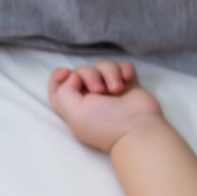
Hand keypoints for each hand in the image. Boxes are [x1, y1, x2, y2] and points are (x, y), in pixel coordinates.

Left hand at [47, 60, 163, 151]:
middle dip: (89, 74)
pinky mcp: (128, 86)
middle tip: (99, 90)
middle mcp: (91, 99)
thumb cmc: (105, 124)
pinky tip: (127, 79)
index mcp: (74, 108)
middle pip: (81, 72)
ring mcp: (110, 92)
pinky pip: (123, 66)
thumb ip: (63, 91)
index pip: (58, 88)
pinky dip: (124, 69)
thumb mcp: (73, 113)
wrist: (138, 128)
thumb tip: (73, 76)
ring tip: (117, 89)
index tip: (67, 73)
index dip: (58, 77)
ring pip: (103, 66)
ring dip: (109, 73)